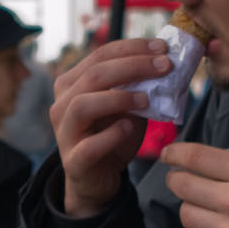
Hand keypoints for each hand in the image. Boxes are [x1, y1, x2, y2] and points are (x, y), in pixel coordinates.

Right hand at [50, 38, 171, 217]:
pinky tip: (129, 128)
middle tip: (164, 67)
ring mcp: (64, 132)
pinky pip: (89, 146)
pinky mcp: (73, 161)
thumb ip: (138, 87)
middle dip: (133, 66)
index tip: (163, 47)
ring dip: (119, 98)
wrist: (97, 180)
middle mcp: (62, 103)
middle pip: (94, 75)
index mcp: (72, 83)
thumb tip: (165, 64)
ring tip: (146, 99)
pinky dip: (111, 135)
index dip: (132, 48)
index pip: (100, 55)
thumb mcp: (127, 107)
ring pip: (82, 104)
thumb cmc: (112, 137)